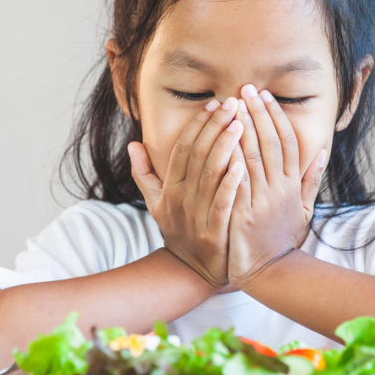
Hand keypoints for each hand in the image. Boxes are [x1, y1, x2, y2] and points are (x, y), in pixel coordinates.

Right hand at [128, 97, 245, 288]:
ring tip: (240, 123)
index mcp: (170, 188)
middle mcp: (181, 199)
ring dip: (225, 147)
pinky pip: (222, 204)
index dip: (197, 125)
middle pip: (198, 155)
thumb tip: (132, 144)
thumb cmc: (178, 230)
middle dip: (215, 127)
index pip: (183, 148)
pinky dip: (230, 184)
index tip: (214, 104)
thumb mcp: (155, 203)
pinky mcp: (214, 233)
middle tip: (233, 103)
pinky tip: (241, 164)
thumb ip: (143, 173)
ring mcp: (197, 216)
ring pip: (210, 175)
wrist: (190, 272)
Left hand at [226, 84, 326, 288]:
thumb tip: (321, 152)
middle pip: (269, 143)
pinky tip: (221, 138)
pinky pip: (235, 180)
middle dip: (257, 113)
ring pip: (253, 156)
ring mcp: (261, 201)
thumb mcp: (304, 210)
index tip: (265, 96)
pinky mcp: (243, 214)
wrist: (271, 273)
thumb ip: (311, 180)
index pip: (287, 142)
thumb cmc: (283, 239)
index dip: (275, 117)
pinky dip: (230, 157)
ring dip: (242, 127)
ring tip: (232, 104)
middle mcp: (279, 190)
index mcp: (292, 186)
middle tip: (245, 89)